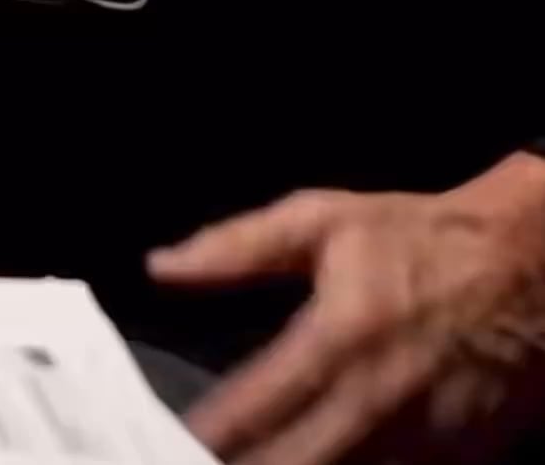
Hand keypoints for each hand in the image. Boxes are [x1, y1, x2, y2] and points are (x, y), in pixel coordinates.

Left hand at [149, 153, 544, 464]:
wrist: (525, 270)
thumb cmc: (416, 241)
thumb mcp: (321, 220)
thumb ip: (235, 246)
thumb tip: (162, 267)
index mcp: (339, 339)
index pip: (253, 409)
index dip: (202, 435)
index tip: (154, 440)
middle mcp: (376, 406)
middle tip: (180, 456)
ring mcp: (419, 448)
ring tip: (243, 461)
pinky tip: (307, 462)